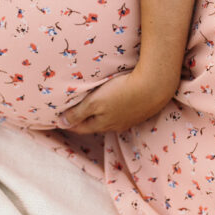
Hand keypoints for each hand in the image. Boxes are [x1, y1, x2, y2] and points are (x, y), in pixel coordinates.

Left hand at [58, 68, 177, 133]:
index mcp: (102, 124)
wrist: (154, 86)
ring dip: (101, 114)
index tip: (59, 120)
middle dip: (84, 120)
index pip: (81, 127)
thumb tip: (60, 123)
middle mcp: (115, 125)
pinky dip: (115, 109)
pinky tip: (116, 102)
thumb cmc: (121, 92)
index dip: (70, 123)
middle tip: (74, 114)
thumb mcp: (95, 102)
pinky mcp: (140, 110)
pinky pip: (123, 112)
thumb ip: (77, 113)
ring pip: (110, 119)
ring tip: (94, 108)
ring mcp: (129, 119)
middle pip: (95, 124)